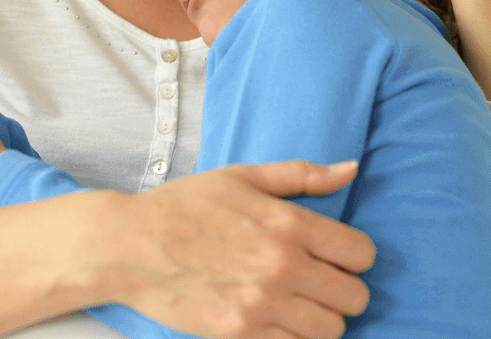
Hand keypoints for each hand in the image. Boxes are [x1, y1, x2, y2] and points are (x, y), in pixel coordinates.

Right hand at [108, 160, 373, 338]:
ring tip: (295, 303)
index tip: (332, 256)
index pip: (361, 254)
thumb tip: (351, 169)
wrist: (128, 244)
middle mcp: (282, 265)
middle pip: (354, 297)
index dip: (352, 256)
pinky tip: (273, 320)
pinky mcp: (240, 333)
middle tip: (313, 282)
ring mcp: (262, 304)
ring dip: (319, 317)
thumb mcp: (241, 177)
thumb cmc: (184, 206)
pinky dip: (291, 336)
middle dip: (340, 289)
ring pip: (331, 328)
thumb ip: (301, 175)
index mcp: (288, 222)